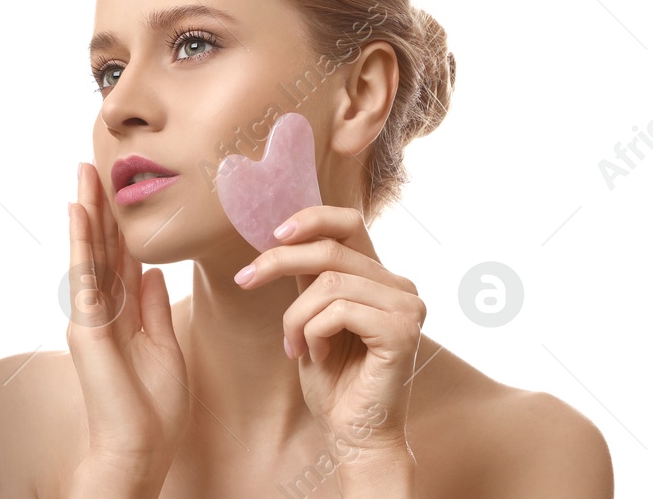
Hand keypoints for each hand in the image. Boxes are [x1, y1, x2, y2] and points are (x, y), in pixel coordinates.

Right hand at [65, 162, 186, 497]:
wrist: (140, 446)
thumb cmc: (153, 408)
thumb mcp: (164, 346)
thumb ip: (153, 307)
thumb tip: (153, 271)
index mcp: (123, 314)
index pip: (120, 258)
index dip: (118, 224)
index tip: (117, 190)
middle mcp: (101, 309)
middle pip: (101, 247)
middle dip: (98, 206)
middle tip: (91, 164)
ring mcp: (90, 315)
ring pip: (89, 252)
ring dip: (86, 211)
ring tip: (83, 173)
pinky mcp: (87, 324)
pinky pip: (84, 273)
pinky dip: (81, 240)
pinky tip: (80, 211)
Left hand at [234, 206, 422, 461]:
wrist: (352, 432)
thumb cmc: (333, 380)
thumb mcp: (311, 315)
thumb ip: (310, 278)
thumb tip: (280, 235)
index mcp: (380, 277)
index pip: (349, 222)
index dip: (310, 218)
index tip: (272, 234)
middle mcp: (401, 286)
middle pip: (331, 250)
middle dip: (279, 263)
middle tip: (245, 280)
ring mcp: (408, 307)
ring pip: (329, 284)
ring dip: (295, 316)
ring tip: (293, 344)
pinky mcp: (403, 331)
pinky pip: (339, 311)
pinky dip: (313, 332)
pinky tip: (316, 356)